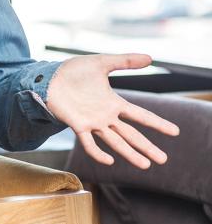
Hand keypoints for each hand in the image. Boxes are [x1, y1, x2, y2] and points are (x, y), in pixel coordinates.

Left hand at [45, 53, 179, 168]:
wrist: (48, 77)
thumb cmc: (73, 71)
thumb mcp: (101, 63)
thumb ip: (125, 61)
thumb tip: (150, 57)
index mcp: (113, 103)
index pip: (140, 115)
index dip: (157, 123)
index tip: (175, 132)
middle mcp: (105, 116)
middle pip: (131, 134)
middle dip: (147, 146)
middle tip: (163, 160)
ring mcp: (92, 123)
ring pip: (115, 142)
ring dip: (130, 153)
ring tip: (145, 165)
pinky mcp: (77, 125)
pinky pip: (89, 143)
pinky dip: (98, 153)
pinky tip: (110, 161)